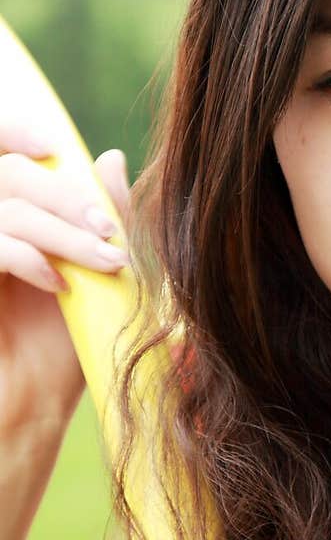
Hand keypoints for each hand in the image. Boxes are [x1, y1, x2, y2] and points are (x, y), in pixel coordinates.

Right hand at [0, 127, 131, 432]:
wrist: (28, 411)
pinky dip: (28, 257)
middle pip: (10, 173)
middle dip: (68, 198)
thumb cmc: (58, 348)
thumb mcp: (91, 274)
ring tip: (107, 264)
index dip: (12, 128)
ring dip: (63, 231)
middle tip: (110, 233)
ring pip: (6, 207)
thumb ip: (100, 214)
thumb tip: (107, 157)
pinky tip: (59, 286)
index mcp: (1, 214)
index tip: (55, 145)